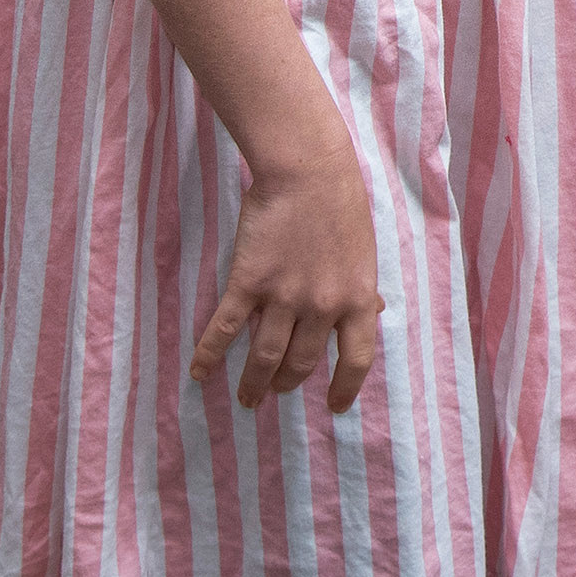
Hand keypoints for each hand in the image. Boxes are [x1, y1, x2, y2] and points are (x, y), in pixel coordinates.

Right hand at [192, 159, 383, 415]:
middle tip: (275, 393)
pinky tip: (198, 372)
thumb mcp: (365, 252)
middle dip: (287, 383)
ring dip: (253, 382)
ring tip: (247, 398)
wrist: (308, 171)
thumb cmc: (342, 205)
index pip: (357, 359)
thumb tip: (377, 313)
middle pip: (301, 362)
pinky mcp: (248, 283)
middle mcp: (322, 306)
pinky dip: (209, 355)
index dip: (346, 387)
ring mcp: (283, 297)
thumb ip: (364, 288)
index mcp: (357, 299)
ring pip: (265, 356)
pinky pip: (225, 330)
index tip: (335, 406)